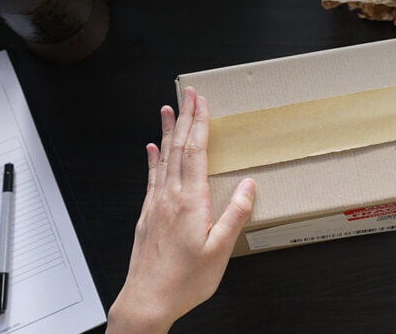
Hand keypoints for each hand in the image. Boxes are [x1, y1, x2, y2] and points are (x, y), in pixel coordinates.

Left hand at [107, 87, 255, 333]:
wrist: (147, 300)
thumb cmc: (185, 280)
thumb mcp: (220, 250)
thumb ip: (235, 215)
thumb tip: (248, 185)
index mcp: (190, 201)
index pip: (195, 152)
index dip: (199, 124)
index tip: (201, 102)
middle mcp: (170, 197)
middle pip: (178, 148)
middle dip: (185, 118)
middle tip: (188, 94)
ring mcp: (156, 204)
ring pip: (162, 159)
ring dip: (167, 132)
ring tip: (167, 111)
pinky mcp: (148, 215)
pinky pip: (151, 177)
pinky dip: (153, 159)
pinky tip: (151, 150)